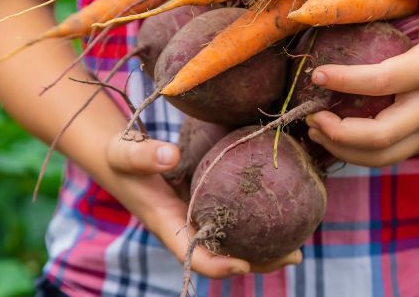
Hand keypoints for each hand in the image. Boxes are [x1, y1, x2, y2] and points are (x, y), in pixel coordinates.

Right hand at [97, 131, 302, 277]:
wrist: (120, 159)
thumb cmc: (121, 158)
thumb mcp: (126, 153)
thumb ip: (145, 155)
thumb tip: (170, 155)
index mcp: (168, 225)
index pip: (194, 256)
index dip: (219, 266)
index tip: (244, 264)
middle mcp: (187, 229)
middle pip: (225, 258)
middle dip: (258, 262)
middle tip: (294, 256)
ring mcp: (199, 221)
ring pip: (235, 245)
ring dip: (265, 250)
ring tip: (298, 248)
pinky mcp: (208, 208)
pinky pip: (236, 224)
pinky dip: (258, 226)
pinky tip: (285, 215)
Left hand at [306, 0, 418, 166]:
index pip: (385, 81)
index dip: (347, 81)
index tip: (317, 73)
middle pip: (383, 134)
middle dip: (340, 131)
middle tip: (310, 114)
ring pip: (384, 155)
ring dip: (343, 149)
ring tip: (314, 129)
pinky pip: (388, 159)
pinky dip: (356, 156)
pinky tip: (332, 139)